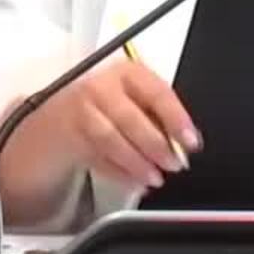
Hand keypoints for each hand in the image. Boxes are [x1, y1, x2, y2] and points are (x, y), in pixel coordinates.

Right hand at [30, 58, 201, 189]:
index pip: (156, 92)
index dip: (176, 119)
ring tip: (155, 177)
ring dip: (136, 162)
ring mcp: (81, 112)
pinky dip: (118, 172)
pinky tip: (134, 181)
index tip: (191, 141)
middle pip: (130, 118)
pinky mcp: (69, 137)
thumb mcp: (135, 97)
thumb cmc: (108, 103)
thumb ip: (159, 114)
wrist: (62, 113)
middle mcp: (101, 87)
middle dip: (155, 145)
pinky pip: (96, 157)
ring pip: (110, 139)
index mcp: (127, 72)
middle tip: (174, 163)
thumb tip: (184, 139)